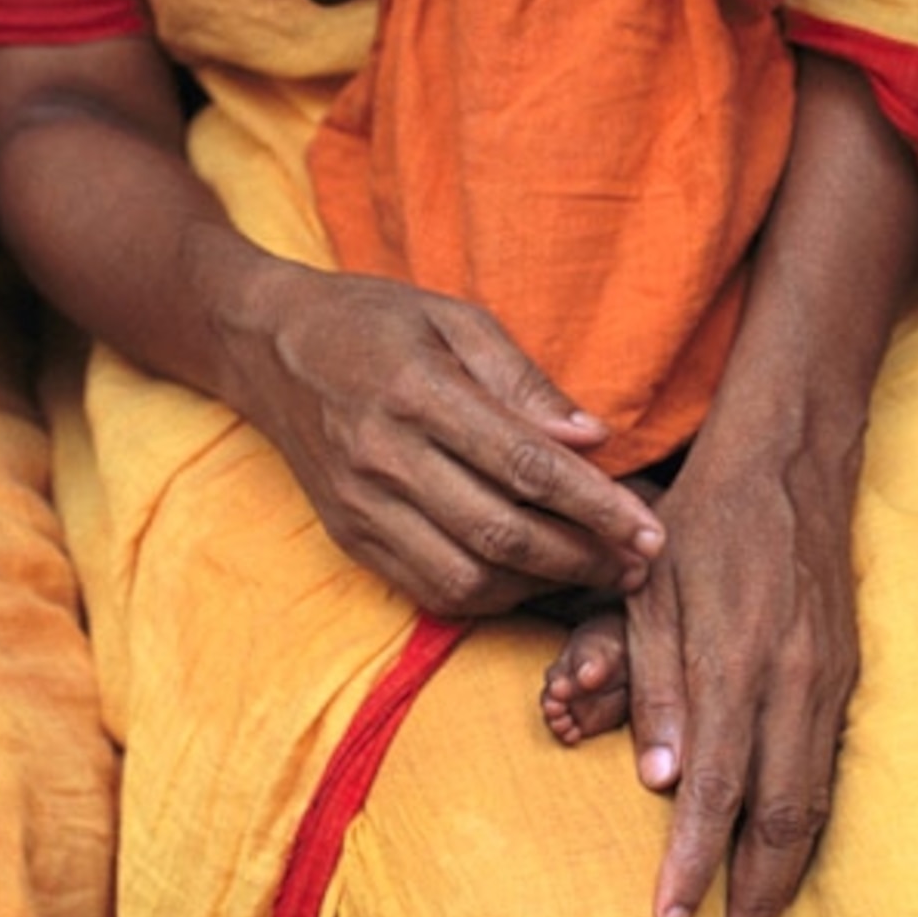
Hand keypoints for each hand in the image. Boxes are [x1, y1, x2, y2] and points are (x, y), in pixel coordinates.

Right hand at [228, 265, 664, 614]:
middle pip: (500, 533)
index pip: (525, 466)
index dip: (596, 506)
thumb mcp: (455, 318)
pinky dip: (490, 598)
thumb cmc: (376, 322)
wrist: (268, 345)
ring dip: (541, 588)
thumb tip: (594, 439)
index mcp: (417, 392)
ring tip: (594, 573)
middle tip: (639, 566)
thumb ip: (524, 381)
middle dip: (583, 558)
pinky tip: (531, 579)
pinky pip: (429, 590)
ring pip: (465, 578)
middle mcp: (383, 457)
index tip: (649, 531)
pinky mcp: (349, 537)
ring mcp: (360, 506)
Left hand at [618, 405, 859, 916]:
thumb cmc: (702, 516)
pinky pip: (831, 767)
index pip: (715, 787)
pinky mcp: (847, 672)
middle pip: (780, 815)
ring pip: (814, 800)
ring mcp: (830, 679)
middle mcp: (794, 679)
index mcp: (737, 658)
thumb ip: (654, 680)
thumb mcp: (651, 586)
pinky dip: (812, 826)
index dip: (692, 861)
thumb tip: (659, 781)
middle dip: (755, 897)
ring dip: (789, 874)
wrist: (792, 455)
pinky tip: (791, 860)